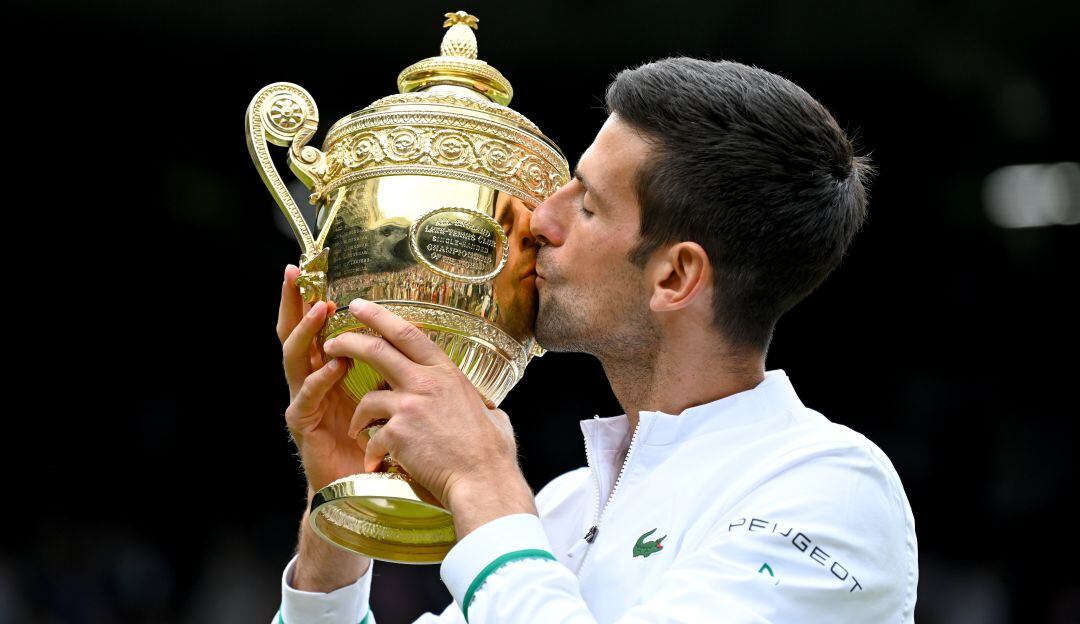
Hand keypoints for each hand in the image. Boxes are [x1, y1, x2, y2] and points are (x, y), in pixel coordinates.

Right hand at [278, 265, 363, 492]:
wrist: (361, 488)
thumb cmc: (374, 440)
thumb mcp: (383, 394)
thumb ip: (385, 367)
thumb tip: (409, 332)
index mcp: (327, 370)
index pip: (316, 327)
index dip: (311, 297)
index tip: (311, 267)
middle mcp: (310, 381)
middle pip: (295, 334)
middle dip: (294, 302)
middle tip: (295, 273)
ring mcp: (303, 402)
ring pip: (295, 359)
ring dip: (307, 332)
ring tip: (320, 310)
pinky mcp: (304, 426)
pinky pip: (308, 397)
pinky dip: (320, 379)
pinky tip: (333, 365)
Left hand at [323, 298, 536, 537]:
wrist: (483, 481)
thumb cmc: (491, 453)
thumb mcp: (491, 413)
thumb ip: (478, 404)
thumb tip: (487, 407)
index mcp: (447, 373)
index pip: (409, 333)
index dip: (380, 317)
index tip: (361, 307)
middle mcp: (427, 382)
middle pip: (377, 350)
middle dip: (348, 342)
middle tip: (332, 342)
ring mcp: (411, 406)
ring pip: (368, 398)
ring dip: (358, 415)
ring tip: (355, 428)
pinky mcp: (398, 433)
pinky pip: (372, 436)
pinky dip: (371, 451)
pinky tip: (375, 463)